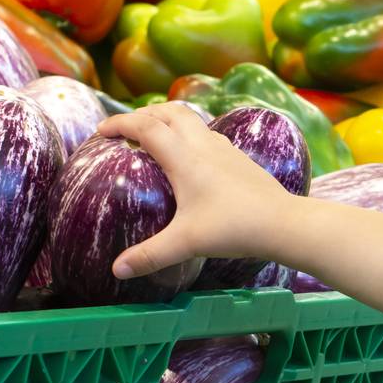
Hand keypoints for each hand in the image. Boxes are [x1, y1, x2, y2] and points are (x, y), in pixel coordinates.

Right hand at [97, 102, 291, 278]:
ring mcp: (225, 149)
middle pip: (171, 112)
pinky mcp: (239, 158)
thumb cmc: (233, 228)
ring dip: (169, 120)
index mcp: (186, 159)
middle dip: (144, 113)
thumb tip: (116, 270)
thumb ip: (149, 255)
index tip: (100, 130)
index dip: (121, 123)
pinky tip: (190, 156)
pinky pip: (208, 134)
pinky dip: (189, 134)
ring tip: (153, 136)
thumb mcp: (186, 243)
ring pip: (192, 120)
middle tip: (124, 127)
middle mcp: (205, 146)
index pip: (147, 127)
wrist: (283, 222)